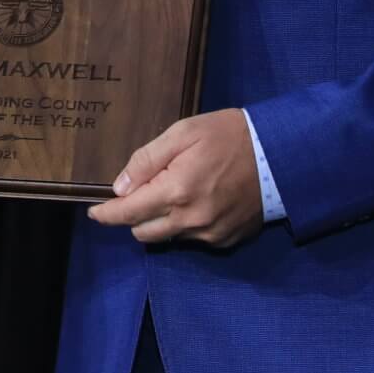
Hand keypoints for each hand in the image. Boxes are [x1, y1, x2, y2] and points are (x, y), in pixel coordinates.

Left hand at [87, 110, 265, 248]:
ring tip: (178, 191)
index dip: (106, 215)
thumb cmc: (229, 135)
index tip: (94, 213)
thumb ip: (147, 159)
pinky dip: (188, 224)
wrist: (280, 154)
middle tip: (145, 190)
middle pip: (143, 232)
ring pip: (168, 237)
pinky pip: (194, 238)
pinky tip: (202, 200)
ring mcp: (210, 234)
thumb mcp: (184, 133)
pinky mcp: (227, 240)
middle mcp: (191, 221)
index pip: (128, 213)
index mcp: (176, 192)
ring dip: (162, 220)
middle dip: (135, 216)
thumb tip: (120, 186)